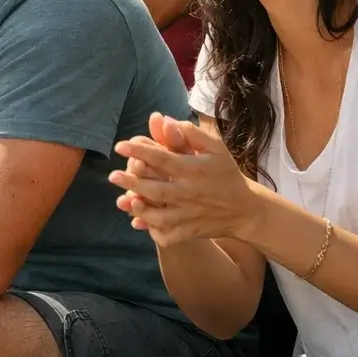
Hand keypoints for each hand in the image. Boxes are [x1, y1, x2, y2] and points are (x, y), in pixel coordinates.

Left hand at [109, 112, 261, 246]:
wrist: (245, 210)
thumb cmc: (226, 173)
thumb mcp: (216, 148)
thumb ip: (191, 133)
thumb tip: (166, 121)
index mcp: (193, 170)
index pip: (162, 158)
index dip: (139, 151)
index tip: (120, 146)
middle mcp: (188, 193)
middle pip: (155, 189)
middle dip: (131, 182)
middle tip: (112, 176)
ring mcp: (188, 215)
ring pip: (158, 216)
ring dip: (140, 209)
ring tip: (123, 201)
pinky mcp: (189, 232)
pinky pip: (167, 235)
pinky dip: (152, 231)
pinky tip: (139, 222)